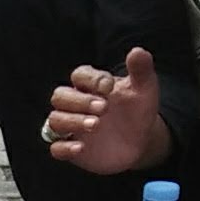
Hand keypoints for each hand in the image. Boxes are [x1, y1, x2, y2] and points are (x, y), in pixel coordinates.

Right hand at [43, 46, 169, 176]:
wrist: (141, 141)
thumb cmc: (138, 111)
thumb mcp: (144, 89)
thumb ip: (141, 70)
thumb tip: (138, 51)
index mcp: (91, 86)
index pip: (79, 75)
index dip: (91, 79)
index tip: (110, 86)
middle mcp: (76, 105)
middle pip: (60, 96)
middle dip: (79, 101)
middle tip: (103, 108)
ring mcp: (72, 127)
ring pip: (55, 120)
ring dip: (73, 121)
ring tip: (95, 124)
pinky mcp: (71, 149)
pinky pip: (56, 148)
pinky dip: (65, 148)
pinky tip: (81, 147)